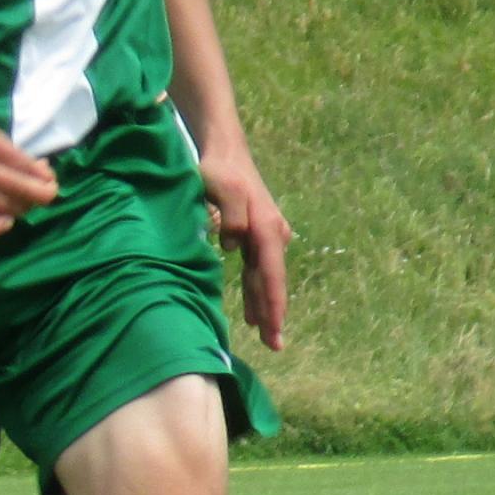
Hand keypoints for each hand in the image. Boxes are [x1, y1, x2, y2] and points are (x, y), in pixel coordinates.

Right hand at [0, 95, 55, 238]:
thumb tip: (39, 169)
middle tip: (49, 195)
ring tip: (28, 205)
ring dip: (20, 208)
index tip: (51, 179)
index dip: (40, 175)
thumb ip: (3, 146)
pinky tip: (5, 223)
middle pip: (11, 187)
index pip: (18, 161)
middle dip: (37, 194)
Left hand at [198, 129, 292, 349]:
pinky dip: (256, 290)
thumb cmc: (220, 169)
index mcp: (264, 227)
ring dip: (266, 306)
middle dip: (273, 314)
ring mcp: (265, 235)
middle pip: (272, 280)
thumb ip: (232, 215)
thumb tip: (236, 245)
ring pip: (265, 277)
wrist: (224, 149)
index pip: (271, 272)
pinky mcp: (254, 234)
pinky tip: (254, 311)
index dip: (273, 303)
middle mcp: (271, 234)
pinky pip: (258, 269)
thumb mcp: (222, 188)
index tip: (273, 328)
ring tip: (266, 335)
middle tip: (274, 345)